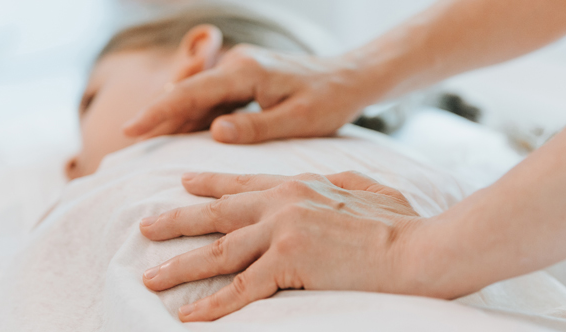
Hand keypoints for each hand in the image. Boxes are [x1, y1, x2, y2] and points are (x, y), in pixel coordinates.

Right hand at [123, 45, 376, 143]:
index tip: (130, 129)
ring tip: (149, 141)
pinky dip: (195, 115)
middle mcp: (237, 64)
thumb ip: (257, 127)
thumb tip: (214, 131)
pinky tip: (184, 134)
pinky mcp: (243, 78)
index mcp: (247, 71)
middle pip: (186, 91)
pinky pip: (210, 97)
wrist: (349, 78)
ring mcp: (239, 68)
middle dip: (158, 114)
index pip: (192, 92)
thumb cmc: (329, 100)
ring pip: (196, 94)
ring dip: (175, 116)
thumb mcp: (299, 120)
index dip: (159, 112)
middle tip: (130, 140)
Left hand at [139, 171, 428, 321]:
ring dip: (181, 266)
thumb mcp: (364, 187)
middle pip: (218, 214)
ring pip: (220, 252)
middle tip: (146, 227)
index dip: (210, 183)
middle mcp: (283, 203)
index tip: (183, 184)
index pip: (243, 184)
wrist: (419, 246)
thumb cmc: (399, 221)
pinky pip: (241, 288)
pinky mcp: (290, 262)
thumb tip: (322, 181)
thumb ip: (335, 181)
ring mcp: (283, 231)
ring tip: (150, 276)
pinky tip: (189, 315)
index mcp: (299, 185)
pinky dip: (213, 304)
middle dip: (177, 221)